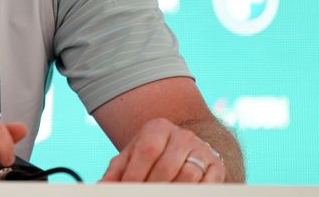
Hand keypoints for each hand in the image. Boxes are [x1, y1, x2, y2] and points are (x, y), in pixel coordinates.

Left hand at [100, 117, 223, 182]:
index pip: (147, 150)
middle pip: (167, 165)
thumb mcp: (131, 158)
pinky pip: (208, 183)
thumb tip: (101, 187)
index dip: (136, 173)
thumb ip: (115, 172)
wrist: (184, 150)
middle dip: (153, 186)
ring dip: (173, 190)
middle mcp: (182, 136)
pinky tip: (180, 193)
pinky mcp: (217, 166)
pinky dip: (195, 191)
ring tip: (162, 194)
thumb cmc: (151, 156)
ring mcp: (202, 150)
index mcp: (158, 128)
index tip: (128, 189)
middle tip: (143, 195)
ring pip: (188, 175)